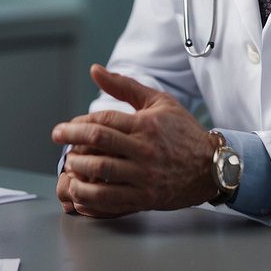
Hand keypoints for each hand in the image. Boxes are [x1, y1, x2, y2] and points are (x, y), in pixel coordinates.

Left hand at [51, 64, 218, 216]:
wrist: (212, 167)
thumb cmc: (184, 132)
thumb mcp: (159, 102)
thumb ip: (125, 86)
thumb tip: (94, 70)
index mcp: (146, 125)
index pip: (104, 120)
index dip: (80, 122)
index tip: (67, 127)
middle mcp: (145, 150)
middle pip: (98, 141)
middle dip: (71, 139)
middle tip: (58, 138)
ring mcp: (145, 176)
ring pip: (102, 171)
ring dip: (78, 167)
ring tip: (70, 164)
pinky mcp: (146, 198)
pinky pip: (111, 200)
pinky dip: (90, 197)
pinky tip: (79, 191)